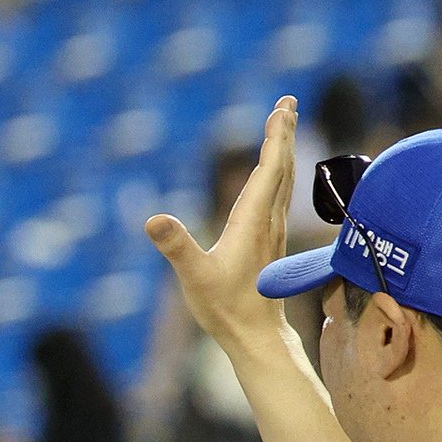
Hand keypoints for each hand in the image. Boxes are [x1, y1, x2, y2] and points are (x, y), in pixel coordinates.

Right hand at [145, 95, 298, 358]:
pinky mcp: (269, 243)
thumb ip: (176, 247)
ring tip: (283, 127)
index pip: (269, 170)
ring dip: (283, 151)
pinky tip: (274, 174)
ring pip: (283, 182)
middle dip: (284, 134)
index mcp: (252, 222)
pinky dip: (278, 175)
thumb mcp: (195, 278)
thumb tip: (153, 220)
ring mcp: (272, 232)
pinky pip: (279, 198)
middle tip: (287, 103)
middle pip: (281, 168)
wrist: (255, 337)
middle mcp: (268, 222)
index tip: (283, 108)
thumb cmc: (226, 310)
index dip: (276, 138)